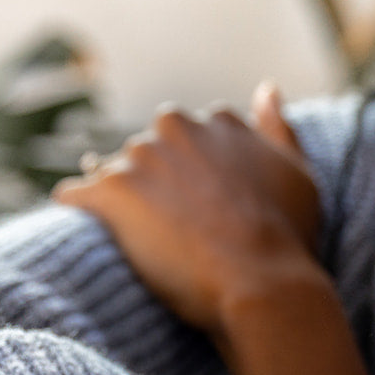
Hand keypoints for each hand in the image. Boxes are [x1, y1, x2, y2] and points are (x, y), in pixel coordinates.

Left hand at [51, 81, 321, 338]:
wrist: (261, 285)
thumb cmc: (287, 238)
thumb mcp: (298, 176)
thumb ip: (278, 130)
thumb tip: (267, 90)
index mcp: (218, 121)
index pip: (190, 133)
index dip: (192, 172)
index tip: (197, 203)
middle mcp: (177, 128)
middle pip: (149, 148)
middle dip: (152, 179)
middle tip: (165, 225)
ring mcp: (141, 158)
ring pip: (111, 170)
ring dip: (117, 196)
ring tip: (127, 236)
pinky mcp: (111, 192)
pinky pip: (76, 193)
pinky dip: (77, 207)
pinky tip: (79, 227)